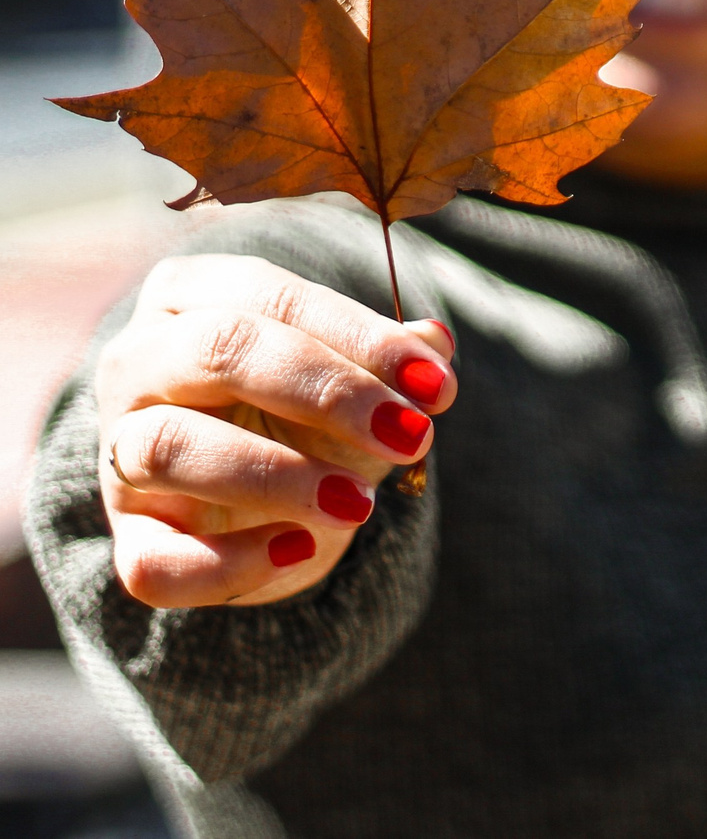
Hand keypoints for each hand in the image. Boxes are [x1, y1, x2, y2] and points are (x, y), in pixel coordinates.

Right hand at [95, 253, 456, 607]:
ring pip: (167, 447)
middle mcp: (137, 361)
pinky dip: (230, 563)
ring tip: (360, 502)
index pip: (270, 295)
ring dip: (275, 475)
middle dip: (326, 391)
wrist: (251, 500)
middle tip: (409, 433)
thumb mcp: (350, 379)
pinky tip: (302, 550)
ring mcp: (119, 452)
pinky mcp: (130, 540)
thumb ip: (390, 360)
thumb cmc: (297, 412)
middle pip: (217, 350)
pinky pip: (156, 560)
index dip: (358, 335)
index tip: (436, 382)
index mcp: (189, 294)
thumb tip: (436, 341)